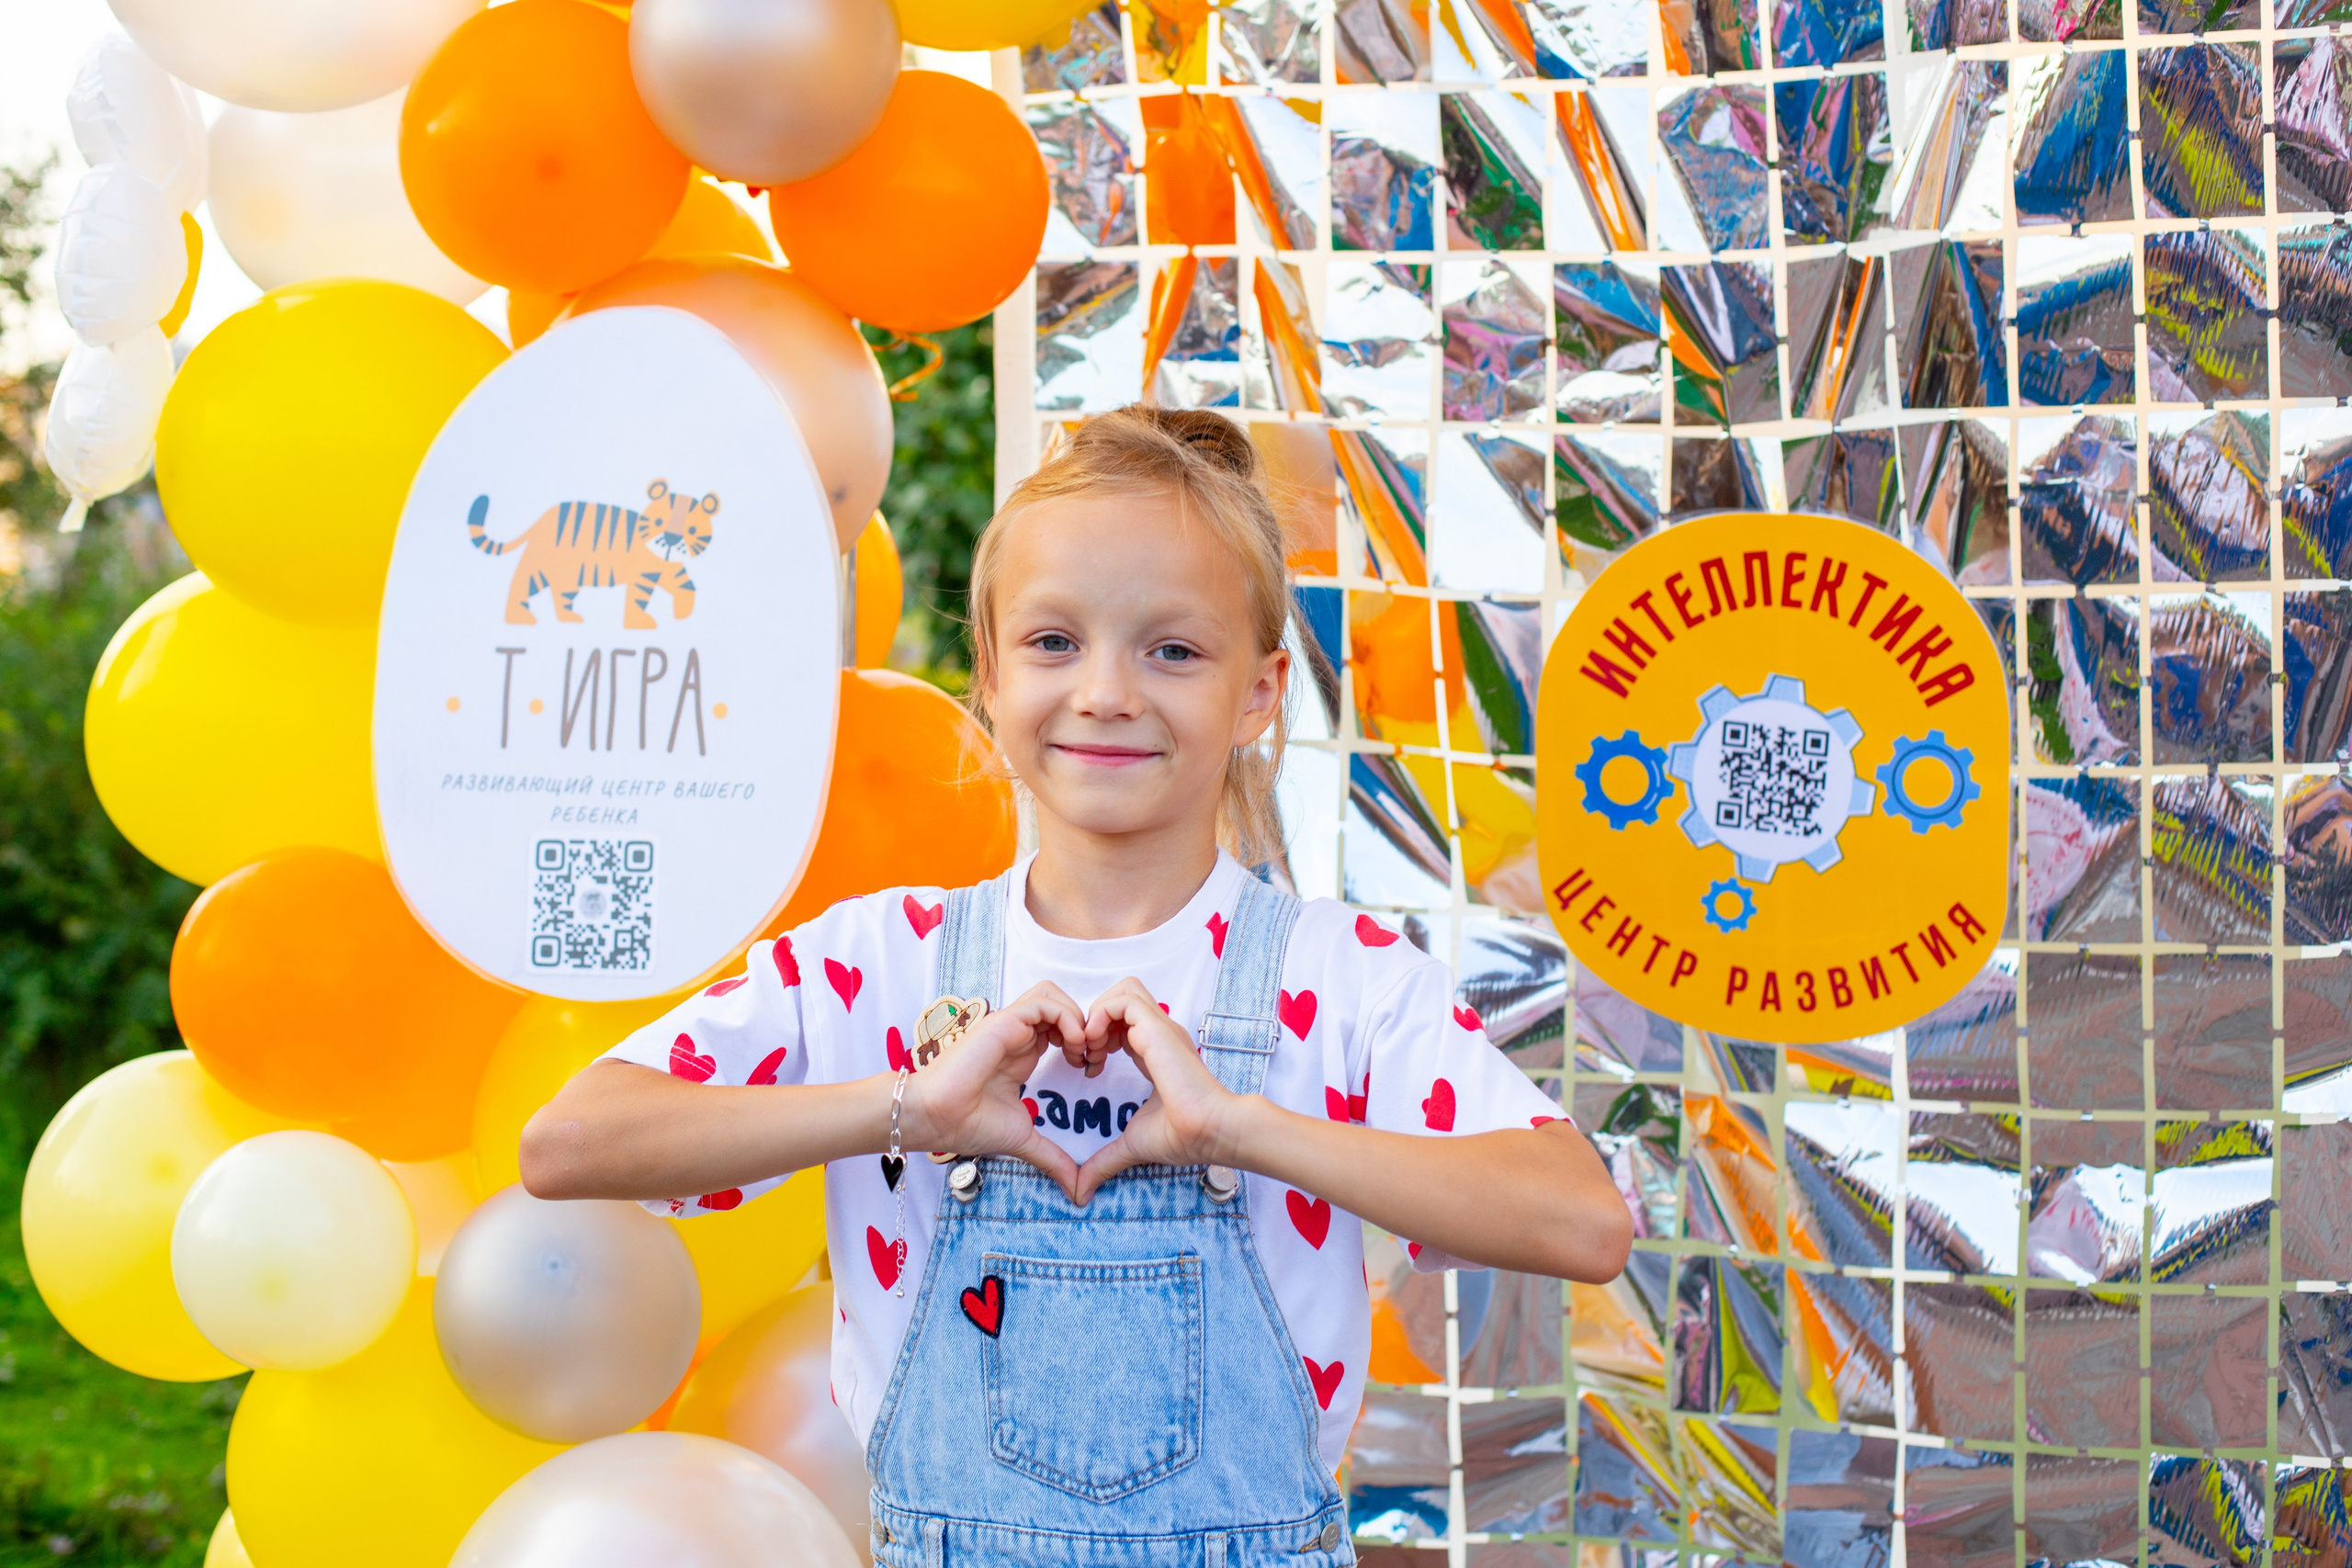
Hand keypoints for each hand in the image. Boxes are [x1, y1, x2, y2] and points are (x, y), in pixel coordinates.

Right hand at [902, 982, 1086, 1198]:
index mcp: (1022, 1053)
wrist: (935, 1118)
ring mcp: (1010, 1025)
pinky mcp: (1003, 1021)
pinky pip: (1043, 1003)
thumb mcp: (1024, 1140)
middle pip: (1059, 1005)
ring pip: (1052, 995)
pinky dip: (1066, 1018)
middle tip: (1091, 1058)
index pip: (1060, 1028)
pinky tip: (1071, 1048)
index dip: (1083, 1042)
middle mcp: (1017, 1035)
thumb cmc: (968, 1125)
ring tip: (1081, 1051)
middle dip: (1085, 1025)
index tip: (1089, 1071)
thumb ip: (1052, 1158)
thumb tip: (1077, 1192)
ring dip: (1076, 1017)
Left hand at [1069, 979, 1245, 1203]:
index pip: (1123, 1023)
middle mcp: (1159, 1034)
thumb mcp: (1131, 1144)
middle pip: (1123, 997)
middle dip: (1095, 1019)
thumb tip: (1080, 1191)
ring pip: (1123, 991)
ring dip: (1097, 1015)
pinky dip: (1100, 1016)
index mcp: (1155, 1052)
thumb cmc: (1182, 1136)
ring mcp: (1161, 1027)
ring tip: (1090, 1050)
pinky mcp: (1158, 1028)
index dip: (1098, 1037)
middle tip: (1087, 1054)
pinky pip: (1123, 1000)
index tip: (1089, 1068)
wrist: (1208, 1131)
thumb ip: (1104, 1160)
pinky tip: (1096, 1049)